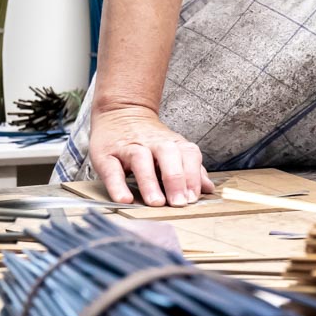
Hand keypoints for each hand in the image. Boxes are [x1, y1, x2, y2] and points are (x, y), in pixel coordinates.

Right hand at [88, 105, 215, 206]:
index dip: (193, 176)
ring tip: (156, 203)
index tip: (193, 198)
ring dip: (149, 182)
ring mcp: (129, 148)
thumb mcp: (174, 149)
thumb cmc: (149, 139)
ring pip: (140, 160)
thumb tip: (209, 189)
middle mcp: (152, 143)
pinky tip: (124, 199)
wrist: (121, 112)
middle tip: (179, 203)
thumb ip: (192, 169)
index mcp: (172, 143)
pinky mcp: (106, 155)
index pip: (188, 154)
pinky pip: (111, 169)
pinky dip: (117, 185)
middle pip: (167, 155)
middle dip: (175, 179)